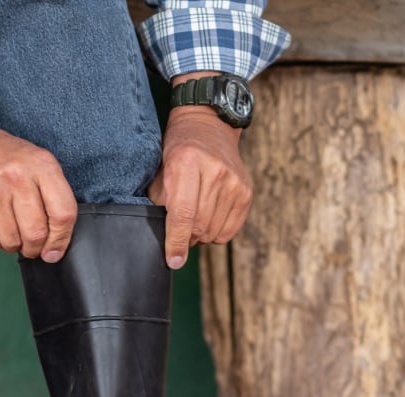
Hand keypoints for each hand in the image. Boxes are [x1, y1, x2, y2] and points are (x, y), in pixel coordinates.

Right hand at [0, 117, 76, 259]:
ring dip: (11, 244)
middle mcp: (17, 176)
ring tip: (5, 226)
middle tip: (28, 244)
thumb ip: (51, 196)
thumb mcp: (33, 162)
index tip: (53, 251)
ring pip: (11, 241)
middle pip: (36, 233)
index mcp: (41, 164)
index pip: (63, 214)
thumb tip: (55, 246)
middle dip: (34, 248)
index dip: (61, 240)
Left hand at [148, 105, 251, 269]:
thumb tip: (160, 236)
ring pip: (213, 232)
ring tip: (193, 217)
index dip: (176, 242)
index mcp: (186, 163)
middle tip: (178, 228)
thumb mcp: (160, 170)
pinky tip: (208, 215)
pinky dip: (215, 232)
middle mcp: (215, 172)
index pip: (183, 214)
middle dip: (185, 237)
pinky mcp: (246, 192)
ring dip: (199, 235)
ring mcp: (234, 182)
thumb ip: (158, 202)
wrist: (208, 127)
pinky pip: (229, 231)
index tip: (173, 260)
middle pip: (199, 227)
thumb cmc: (178, 150)